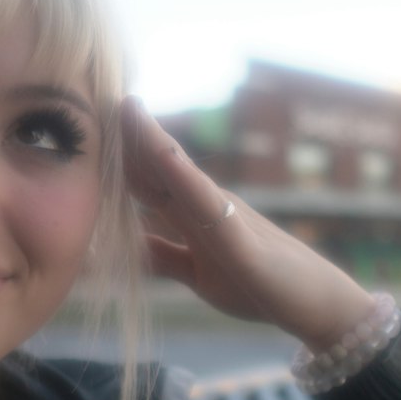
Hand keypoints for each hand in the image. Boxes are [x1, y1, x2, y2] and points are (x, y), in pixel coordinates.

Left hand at [121, 97, 374, 350]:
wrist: (313, 306)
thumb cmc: (259, 287)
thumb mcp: (197, 275)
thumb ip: (165, 256)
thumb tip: (129, 243)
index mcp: (193, 215)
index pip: (146, 178)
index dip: (116, 153)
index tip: (88, 124)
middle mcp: (207, 205)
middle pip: (159, 164)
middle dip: (128, 134)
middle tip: (98, 93)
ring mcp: (225, 217)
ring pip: (182, 173)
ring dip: (153, 141)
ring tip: (129, 108)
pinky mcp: (241, 241)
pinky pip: (209, 206)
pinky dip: (185, 180)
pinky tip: (166, 158)